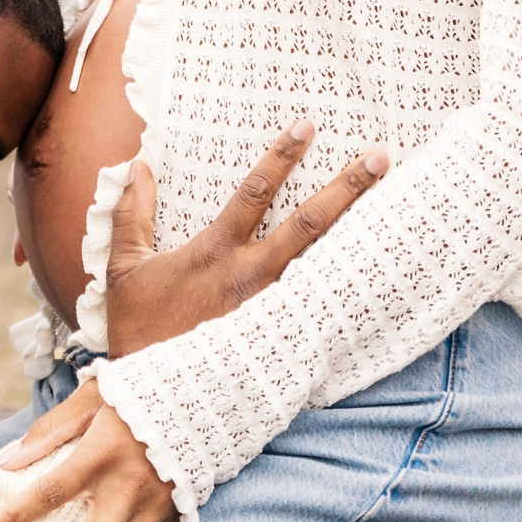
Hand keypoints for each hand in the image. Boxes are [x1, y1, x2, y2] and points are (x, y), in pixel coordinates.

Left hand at [0, 380, 174, 521]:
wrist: (207, 392)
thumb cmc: (136, 392)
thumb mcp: (90, 397)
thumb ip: (48, 430)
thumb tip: (6, 462)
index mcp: (101, 453)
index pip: (48, 491)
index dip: (12, 518)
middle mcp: (128, 487)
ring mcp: (154, 507)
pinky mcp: (171, 517)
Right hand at [102, 123, 387, 356]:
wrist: (155, 395)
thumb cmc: (138, 329)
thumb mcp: (125, 267)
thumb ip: (132, 213)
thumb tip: (138, 165)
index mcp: (215, 252)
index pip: (255, 192)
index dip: (282, 156)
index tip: (307, 125)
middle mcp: (251, 276)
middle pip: (309, 223)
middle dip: (347, 187)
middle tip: (380, 157)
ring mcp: (272, 309)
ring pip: (325, 263)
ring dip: (360, 233)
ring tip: (396, 209)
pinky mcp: (282, 338)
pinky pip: (323, 306)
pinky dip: (350, 288)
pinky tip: (379, 275)